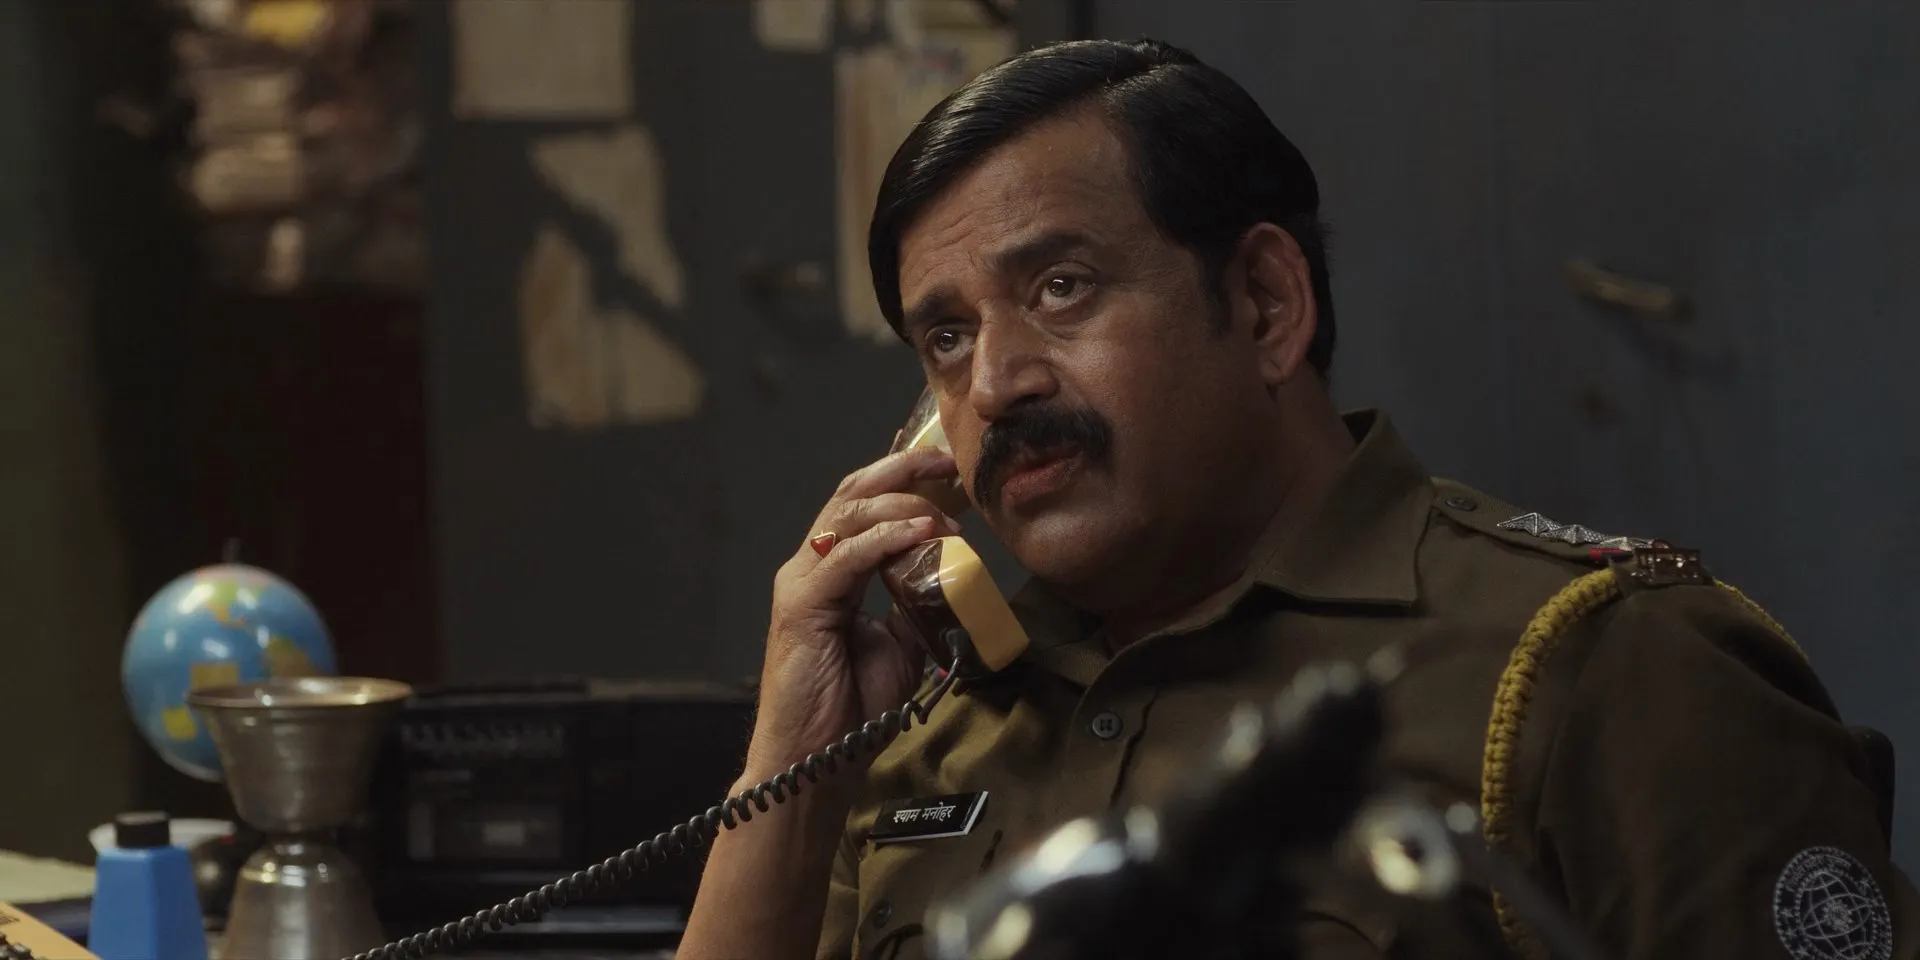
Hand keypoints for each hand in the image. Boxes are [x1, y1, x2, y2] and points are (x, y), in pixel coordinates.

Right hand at [744, 447, 964, 783]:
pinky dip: (886, 539)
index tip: (952, 469)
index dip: (905, 477)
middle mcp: (811, 567)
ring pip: (848, 515)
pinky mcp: (801, 605)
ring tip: (947, 516)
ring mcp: (802, 582)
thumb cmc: (848, 710)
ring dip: (904, 506)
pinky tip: (921, 533)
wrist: (813, 763)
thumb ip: (916, 607)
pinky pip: (845, 557)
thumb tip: (951, 578)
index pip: (864, 504)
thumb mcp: (901, 647)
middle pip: (853, 493)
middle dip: (904, 469)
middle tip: (951, 465)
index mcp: (831, 572)